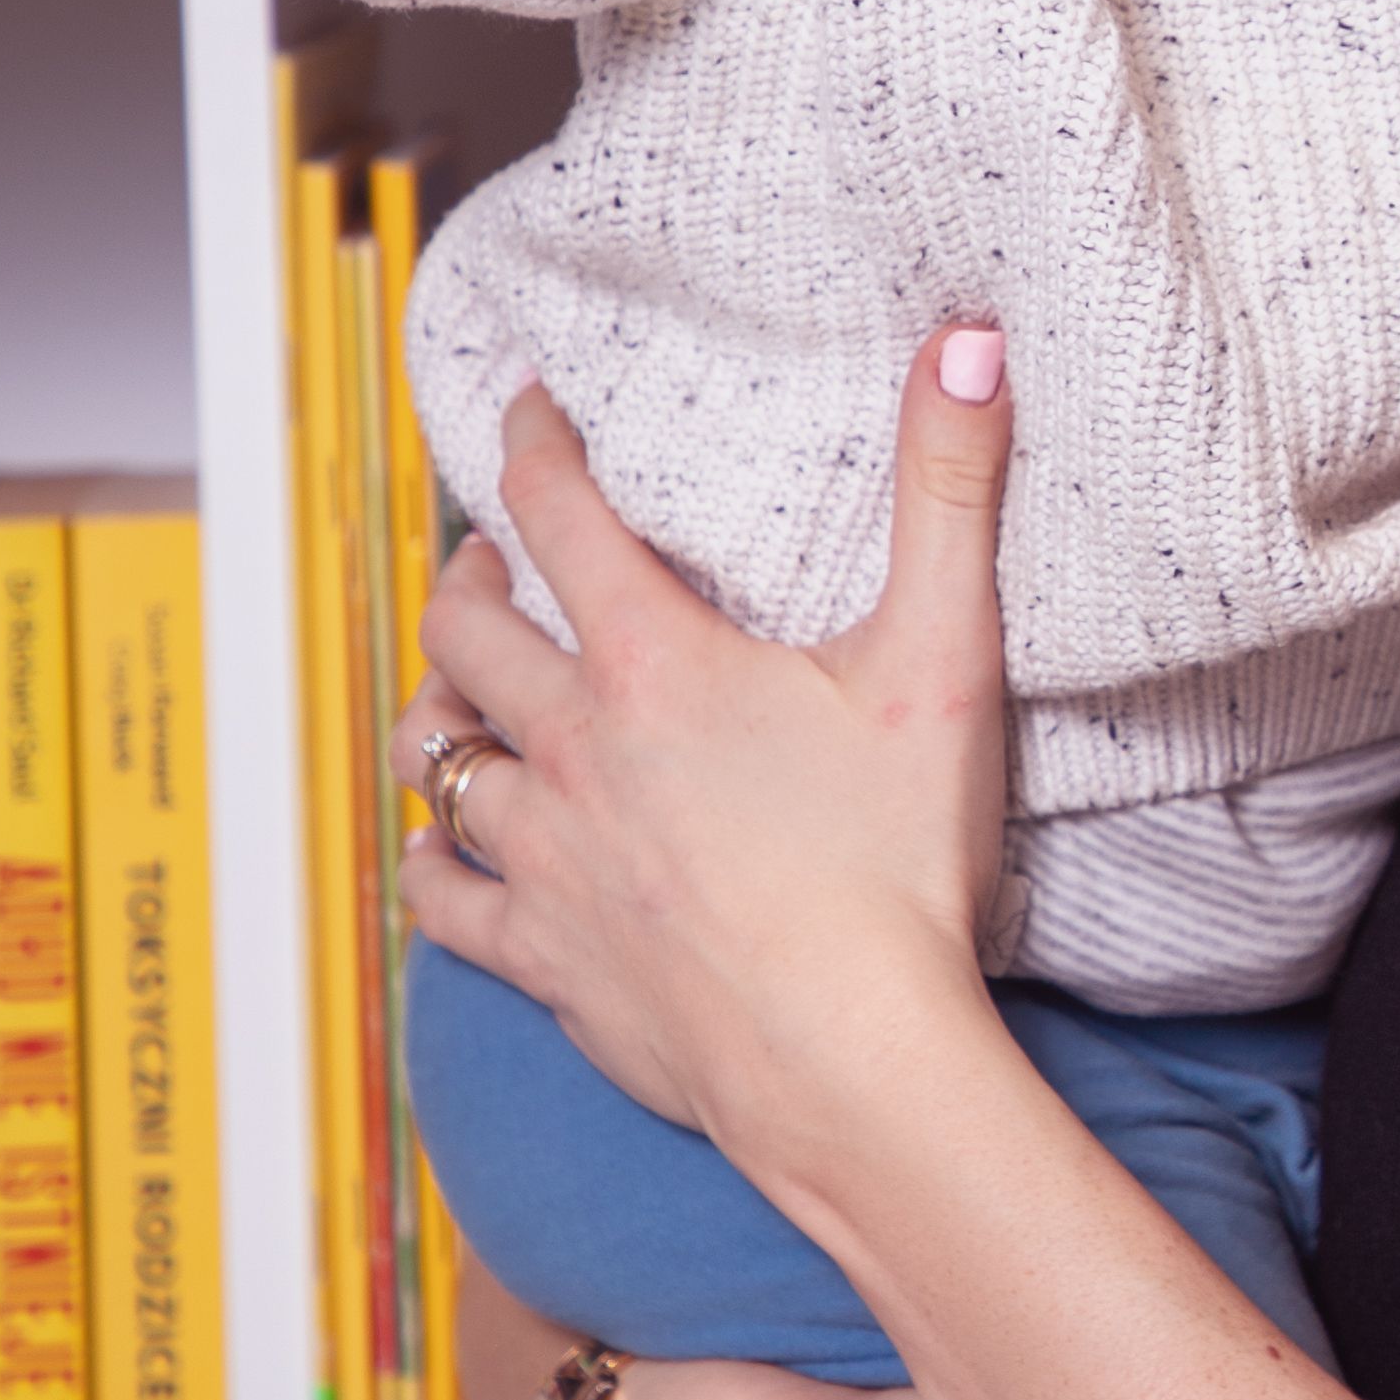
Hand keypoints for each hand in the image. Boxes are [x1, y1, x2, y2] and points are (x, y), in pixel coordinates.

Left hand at [393, 336, 1011, 1162]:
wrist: (852, 1062)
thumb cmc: (899, 864)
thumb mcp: (943, 658)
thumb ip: (949, 488)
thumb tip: (966, 337)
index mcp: (656, 663)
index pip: (559, 514)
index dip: (533, 443)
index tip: (527, 409)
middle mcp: (576, 750)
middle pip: (467, 631)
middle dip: (470, 575)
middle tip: (490, 557)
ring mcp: (549, 860)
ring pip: (435, 757)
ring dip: (436, 708)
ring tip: (456, 689)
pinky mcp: (546, 960)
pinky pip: (444, 898)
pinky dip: (433, 859)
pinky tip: (443, 847)